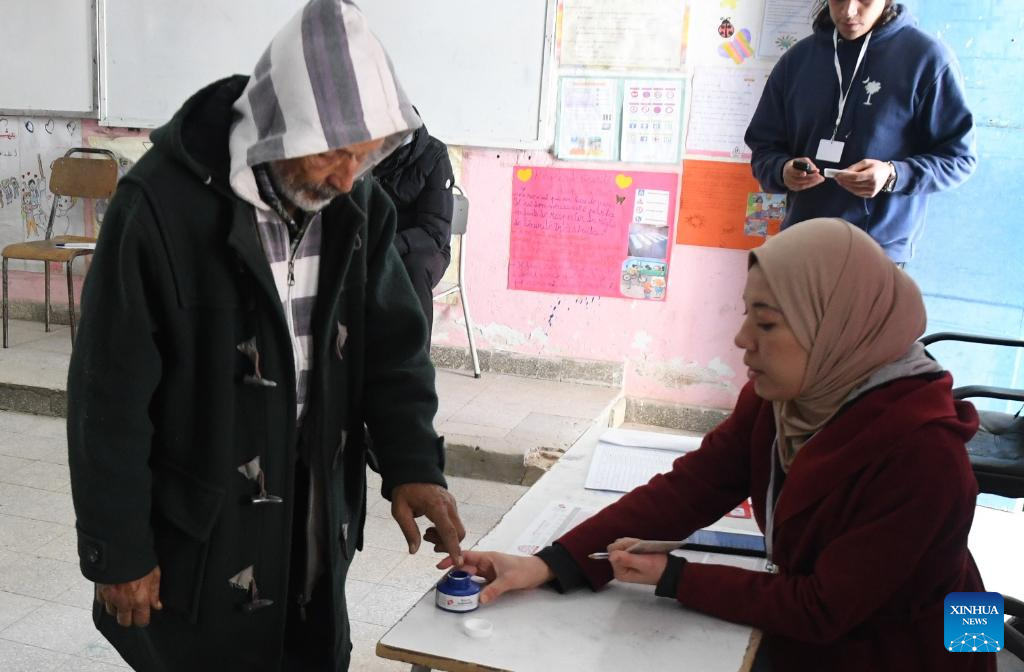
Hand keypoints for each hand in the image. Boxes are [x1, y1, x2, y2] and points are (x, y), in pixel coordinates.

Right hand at [96, 566, 162, 626]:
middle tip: (132, 609)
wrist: (120, 550)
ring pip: (112, 612)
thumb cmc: (139, 560)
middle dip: (128, 618)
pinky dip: (107, 598)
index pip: (141, 621)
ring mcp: (111, 598)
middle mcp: (124, 603)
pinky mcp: (100, 591)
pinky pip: (102, 601)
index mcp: (140, 600)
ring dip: (117, 607)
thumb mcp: (154, 574)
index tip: (143, 615)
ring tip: (122, 597)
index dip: (142, 619)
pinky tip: (112, 590)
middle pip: (124, 622)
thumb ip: (155, 592)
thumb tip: (157, 605)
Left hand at [391, 483, 465, 566]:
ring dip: (445, 538)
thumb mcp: (400, 511)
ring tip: (427, 534)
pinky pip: (454, 523)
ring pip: (458, 529)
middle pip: (458, 533)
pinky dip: (446, 530)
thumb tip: (414, 550)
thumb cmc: (405, 491)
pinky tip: (431, 527)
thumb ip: (409, 531)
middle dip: (448, 544)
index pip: (449, 531)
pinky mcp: (452, 505)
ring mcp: (452, 504)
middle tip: (429, 542)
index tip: (458, 562)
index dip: (453, 548)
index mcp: (436, 507)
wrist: (413, 472)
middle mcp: (449, 505)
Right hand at [437, 551, 553, 604]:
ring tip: (450, 589)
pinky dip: (471, 587)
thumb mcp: (509, 580)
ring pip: (470, 576)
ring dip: (461, 581)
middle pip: (465, 567)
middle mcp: (486, 564)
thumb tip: (480, 599)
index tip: (440, 565)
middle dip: (453, 573)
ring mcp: (488, 572)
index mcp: (487, 557)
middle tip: (442, 583)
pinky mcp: (492, 579)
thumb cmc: (525, 569)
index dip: (452, 559)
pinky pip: (478, 583)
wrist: (538, 572)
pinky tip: (465, 593)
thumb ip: (494, 589)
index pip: (466, 556)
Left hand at [607, 537, 667, 585]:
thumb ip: (627, 560)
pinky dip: (633, 542)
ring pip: (620, 543)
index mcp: (620, 573)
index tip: (635, 549)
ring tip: (642, 548)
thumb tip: (612, 556)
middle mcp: (619, 567)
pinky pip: (626, 543)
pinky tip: (642, 547)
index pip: (612, 554)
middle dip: (627, 545)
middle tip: (639, 548)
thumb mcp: (643, 564)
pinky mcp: (628, 555)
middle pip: (615, 547)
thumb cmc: (658, 568)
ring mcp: (623, 561)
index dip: (623, 548)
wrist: (668, 569)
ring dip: (631, 543)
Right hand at [783, 158, 824, 191]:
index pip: (793, 172)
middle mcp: (787, 178)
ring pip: (801, 185)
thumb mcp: (801, 160)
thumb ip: (808, 163)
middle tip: (819, 176)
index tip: (806, 173)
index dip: (799, 173)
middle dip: (810, 178)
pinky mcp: (793, 188)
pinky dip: (809, 185)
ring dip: (812, 182)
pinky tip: (815, 182)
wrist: (787, 171)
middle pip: (799, 180)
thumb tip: (815, 169)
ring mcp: (790, 184)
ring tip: (820, 179)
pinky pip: (802, 188)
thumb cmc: (795, 165)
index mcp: (788, 169)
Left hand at [834, 159, 892, 197]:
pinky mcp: (870, 195)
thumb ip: (854, 167)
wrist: (888, 174)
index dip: (845, 177)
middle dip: (843, 181)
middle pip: (853, 184)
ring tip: (840, 181)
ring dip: (845, 186)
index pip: (855, 177)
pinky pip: (857, 193)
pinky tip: (846, 185)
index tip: (837, 174)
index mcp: (872, 175)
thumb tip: (843, 172)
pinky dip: (850, 189)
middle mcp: (872, 184)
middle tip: (836, 177)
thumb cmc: (877, 166)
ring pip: (854, 190)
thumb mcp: (866, 162)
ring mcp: (871, 191)